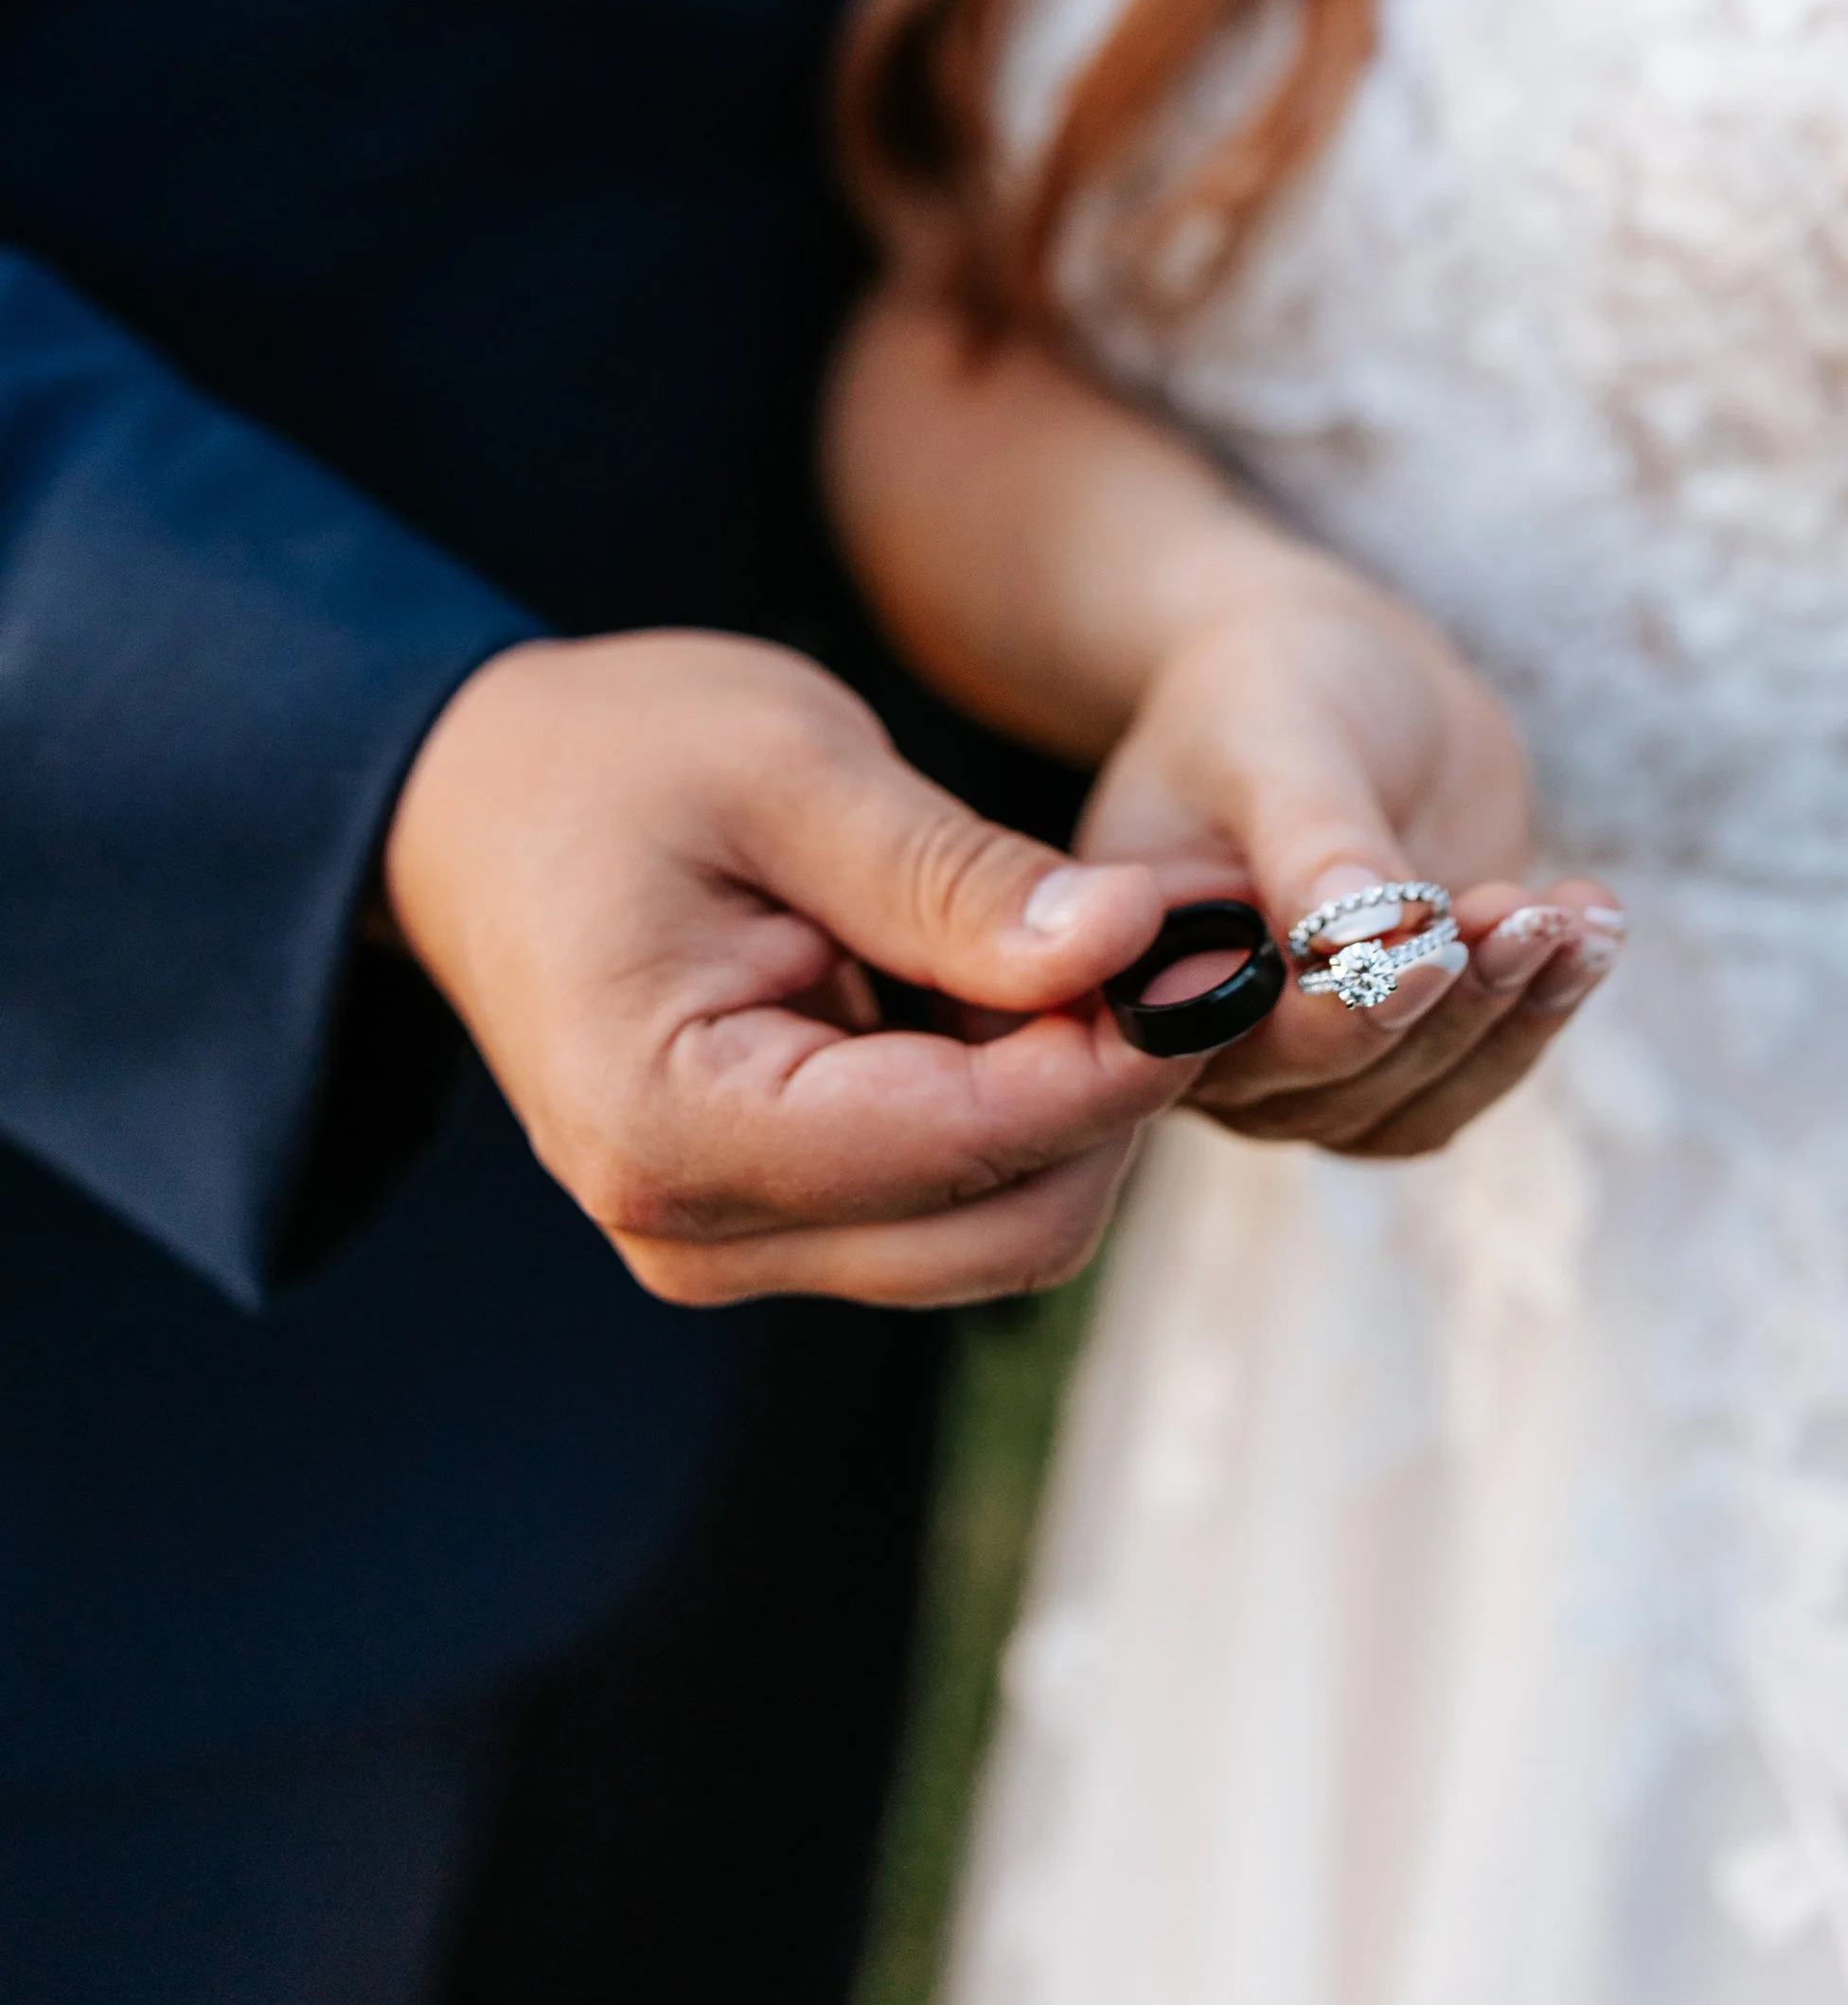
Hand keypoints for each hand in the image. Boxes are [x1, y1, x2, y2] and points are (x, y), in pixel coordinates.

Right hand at [384, 632, 1184, 1309]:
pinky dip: (1018, 1105)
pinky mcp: (776, 1224)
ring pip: (1001, 1229)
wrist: (477, 803)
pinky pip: (952, 1200)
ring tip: (1078, 938)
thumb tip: (1136, 944)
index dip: (1121, 1051)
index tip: (1212, 939)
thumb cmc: (616, 758)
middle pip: (1011, 1227)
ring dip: (1074, 1101)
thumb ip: (957, 878)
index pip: (970, 1140)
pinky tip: (1010, 982)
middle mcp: (699, 1233)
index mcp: (675, 1127)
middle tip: (1168, 932)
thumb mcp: (791, 768)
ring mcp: (734, 1246)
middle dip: (1115, 1090)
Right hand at [1081, 559, 1622, 1155]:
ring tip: (1567, 912)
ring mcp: (1307, 1065)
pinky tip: (1592, 930)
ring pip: (1417, 1093)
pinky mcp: (1401, 1054)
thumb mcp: (1280, 737)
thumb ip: (1314, 841)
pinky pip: (1476, 1072)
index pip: (1225, 1041)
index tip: (1426, 953)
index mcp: (1133, 971)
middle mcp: (1207, 1047)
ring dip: (1505, 1009)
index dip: (1330, 1015)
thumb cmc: (1273, 687)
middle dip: (1442, 1000)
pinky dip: (1542, 1009)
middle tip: (1520, 910)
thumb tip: (1363, 935)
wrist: (1344, 676)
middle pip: (1335, 1080)